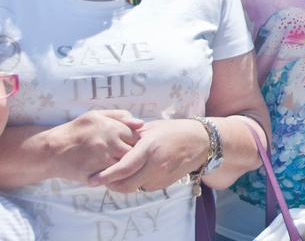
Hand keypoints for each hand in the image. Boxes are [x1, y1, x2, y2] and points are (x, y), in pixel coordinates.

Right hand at [50, 110, 143, 181]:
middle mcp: (110, 144)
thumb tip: (141, 124)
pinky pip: (112, 177)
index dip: (134, 141)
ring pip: (124, 166)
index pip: (137, 137)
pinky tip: (107, 171)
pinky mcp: (95, 175)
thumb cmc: (77, 130)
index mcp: (113, 128)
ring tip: (114, 162)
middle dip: (131, 154)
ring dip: (122, 165)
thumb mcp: (97, 115)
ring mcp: (102, 160)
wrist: (53, 150)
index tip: (127, 143)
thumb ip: (121, 116)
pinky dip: (112, 175)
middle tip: (122, 154)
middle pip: (133, 152)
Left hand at [90, 118, 205, 192]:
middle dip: (111, 185)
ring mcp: (162, 175)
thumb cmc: (173, 130)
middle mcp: (156, 163)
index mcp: (150, 146)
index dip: (106, 176)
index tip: (92, 180)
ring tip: (120, 174)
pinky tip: (140, 172)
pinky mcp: (166, 183)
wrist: (201, 141)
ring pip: (135, 187)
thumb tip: (111, 143)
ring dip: (124, 184)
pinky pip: (146, 187)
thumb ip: (132, 136)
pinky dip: (139, 183)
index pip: (123, 167)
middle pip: (126, 184)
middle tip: (102, 180)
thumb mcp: (152, 128)